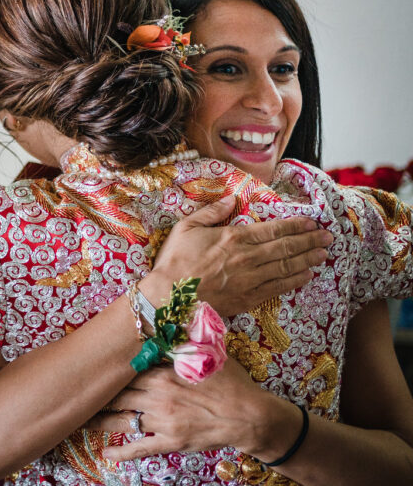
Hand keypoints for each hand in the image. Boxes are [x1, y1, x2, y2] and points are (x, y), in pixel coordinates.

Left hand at [86, 359, 287, 460]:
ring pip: (121, 420)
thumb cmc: (231, 382)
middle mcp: (158, 397)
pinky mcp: (171, 442)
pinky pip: (140, 448)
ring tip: (81, 419)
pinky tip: (106, 453)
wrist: (251, 416)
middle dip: (98, 394)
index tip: (89, 366)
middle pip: (117, 394)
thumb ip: (184, 339)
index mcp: (164, 373)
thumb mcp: (208, 354)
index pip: (125, 369)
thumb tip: (174, 312)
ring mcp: (163, 422)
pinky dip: (121, 452)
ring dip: (100, 420)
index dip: (106, 369)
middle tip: (78, 392)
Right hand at [144, 196, 330, 314]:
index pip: (273, 229)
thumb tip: (231, 199)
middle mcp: (248, 257)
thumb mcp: (186, 227)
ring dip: (308, 259)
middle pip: (286, 247)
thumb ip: (211, 212)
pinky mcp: (249, 298)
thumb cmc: (175, 260)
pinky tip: (307, 276)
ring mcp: (251, 279)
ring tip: (324, 254)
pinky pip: (279, 288)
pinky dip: (295, 280)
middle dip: (310, 240)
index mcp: (234, 237)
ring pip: (287, 266)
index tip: (312, 222)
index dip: (295, 225)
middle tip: (328, 237)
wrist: (169, 297)